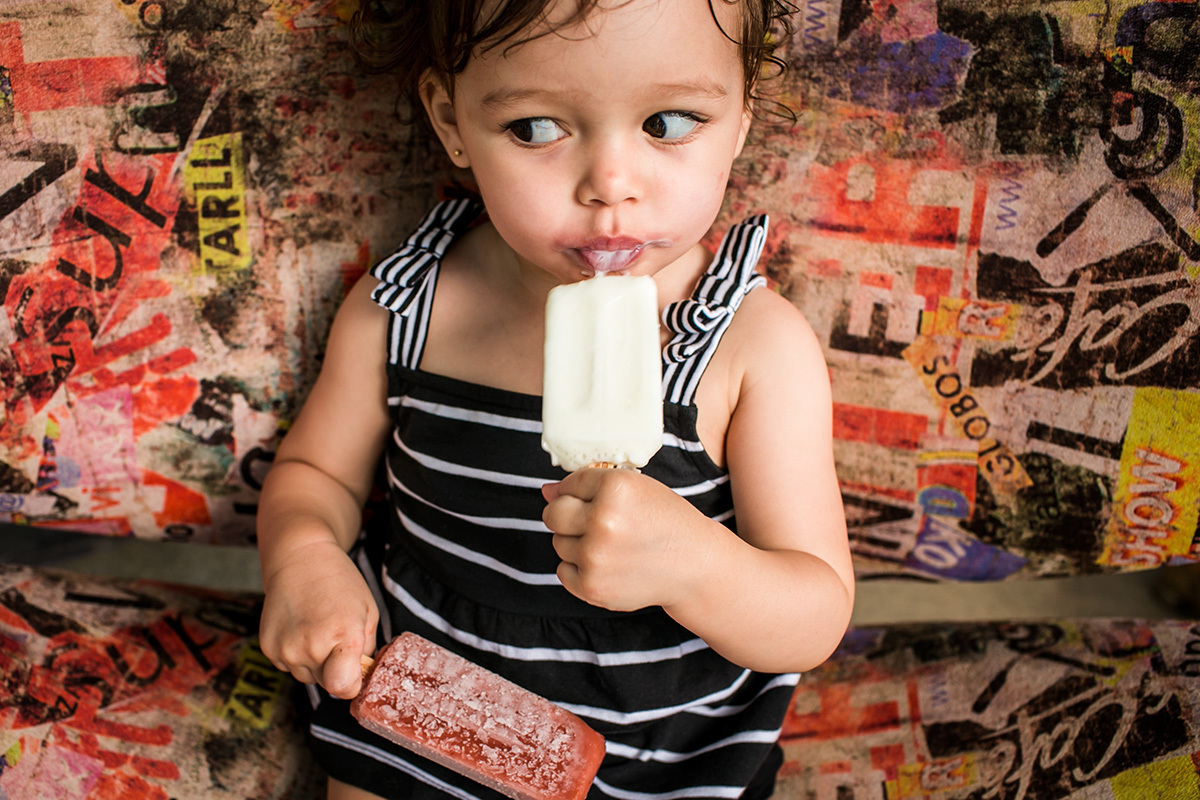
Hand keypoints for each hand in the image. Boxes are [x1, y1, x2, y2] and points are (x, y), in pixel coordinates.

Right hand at [259, 539, 378, 698]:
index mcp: (342, 636)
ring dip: (315, 662)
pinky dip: (296, 654)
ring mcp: (286, 649)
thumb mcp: (368, 612)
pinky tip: (300, 628)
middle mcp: (311, 646)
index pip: (344, 688)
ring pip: (307, 676)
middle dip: (336, 669)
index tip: (355, 670)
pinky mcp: (268, 648)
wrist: (300, 560)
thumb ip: (366, 650)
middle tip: (336, 638)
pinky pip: (288, 666)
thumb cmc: (341, 584)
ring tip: (317, 629)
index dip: (353, 684)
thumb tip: (361, 676)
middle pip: (327, 684)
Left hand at [541, 468, 707, 611]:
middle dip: (566, 517)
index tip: (600, 503)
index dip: (580, 493)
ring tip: (612, 546)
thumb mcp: (636, 488)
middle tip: (595, 524)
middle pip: (553, 515)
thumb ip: (588, 485)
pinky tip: (609, 565)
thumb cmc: (665, 521)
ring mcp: (596, 557)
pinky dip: (580, 569)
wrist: (694, 566)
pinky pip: (563, 571)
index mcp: (616, 488)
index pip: (569, 485)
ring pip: (559, 543)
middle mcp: (603, 521)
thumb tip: (546, 492)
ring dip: (578, 543)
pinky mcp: (592, 586)